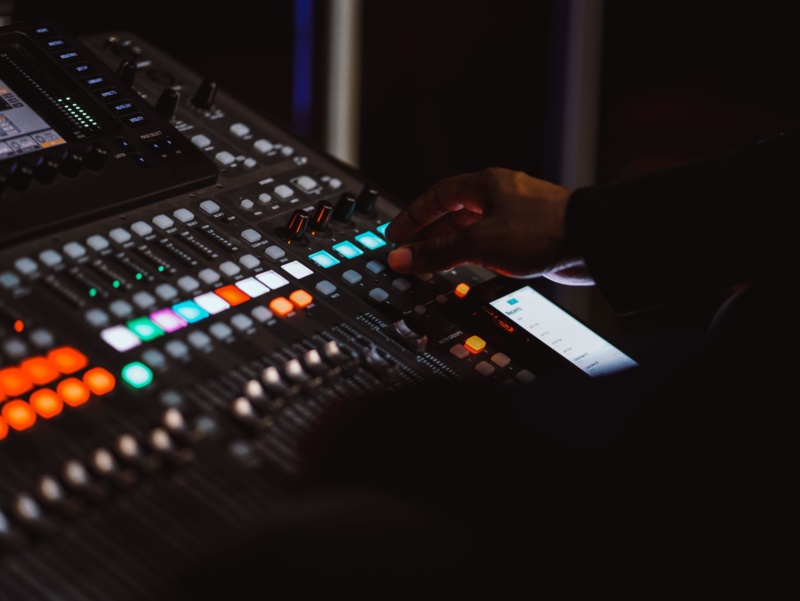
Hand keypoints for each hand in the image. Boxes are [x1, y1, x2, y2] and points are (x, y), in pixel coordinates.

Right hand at [385, 168, 593, 284]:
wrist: (593, 243)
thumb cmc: (543, 230)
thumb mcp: (480, 242)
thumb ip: (438, 252)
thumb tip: (402, 257)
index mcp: (485, 184)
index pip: (437, 194)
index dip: (413, 214)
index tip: (396, 233)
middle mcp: (499, 196)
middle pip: (453, 213)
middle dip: (429, 234)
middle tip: (409, 253)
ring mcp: (515, 216)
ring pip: (472, 230)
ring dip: (451, 246)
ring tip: (431, 264)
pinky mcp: (528, 237)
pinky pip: (490, 244)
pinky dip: (474, 255)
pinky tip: (468, 268)